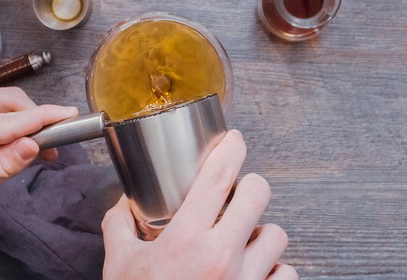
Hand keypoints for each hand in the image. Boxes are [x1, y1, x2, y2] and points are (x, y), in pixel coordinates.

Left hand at [0, 87, 77, 229]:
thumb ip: (0, 168)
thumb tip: (31, 146)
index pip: (9, 120)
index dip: (44, 119)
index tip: (71, 116)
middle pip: (10, 101)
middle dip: (37, 119)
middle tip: (54, 147)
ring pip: (4, 101)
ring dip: (25, 120)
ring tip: (37, 149)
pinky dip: (11, 122)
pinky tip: (16, 143)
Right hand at [101, 130, 296, 279]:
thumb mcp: (120, 268)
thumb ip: (119, 229)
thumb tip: (123, 206)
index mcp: (186, 241)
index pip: (218, 177)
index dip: (231, 149)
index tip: (234, 140)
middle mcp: (222, 258)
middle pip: (258, 195)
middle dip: (250, 186)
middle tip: (239, 192)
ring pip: (277, 235)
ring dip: (263, 232)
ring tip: (245, 239)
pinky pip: (287, 274)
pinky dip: (276, 270)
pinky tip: (257, 272)